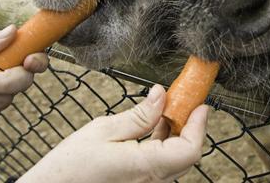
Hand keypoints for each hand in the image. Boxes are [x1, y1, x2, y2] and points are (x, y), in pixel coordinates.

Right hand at [19, 85, 207, 182]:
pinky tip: (154, 128)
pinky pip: (163, 166)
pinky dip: (164, 146)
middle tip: (184, 100)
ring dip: (177, 134)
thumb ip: (139, 115)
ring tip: (167, 110)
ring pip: (176, 160)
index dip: (199, 125)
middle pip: (187, 154)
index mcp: (145, 167)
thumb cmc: (68, 168)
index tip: (201, 104)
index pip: (189, 149)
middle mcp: (151, 182)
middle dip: (190, 125)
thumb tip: (162, 95)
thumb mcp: (102, 131)